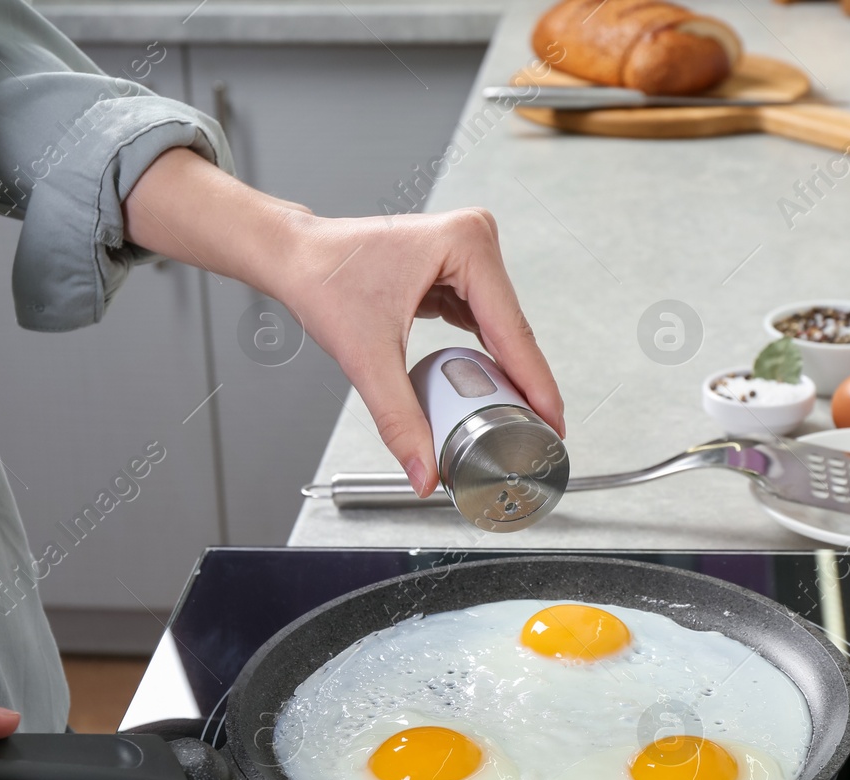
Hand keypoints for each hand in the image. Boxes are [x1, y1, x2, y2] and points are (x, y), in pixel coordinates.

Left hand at [274, 209, 565, 495]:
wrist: (294, 257)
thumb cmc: (323, 279)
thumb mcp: (367, 358)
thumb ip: (399, 419)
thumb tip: (423, 470)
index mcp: (465, 245)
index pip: (512, 331)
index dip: (537, 384)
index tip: (555, 424)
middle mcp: (473, 240)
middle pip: (512, 330)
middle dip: (524, 384)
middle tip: (538, 433)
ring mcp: (466, 253)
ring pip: (500, 328)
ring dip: (506, 371)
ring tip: (517, 415)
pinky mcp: (455, 269)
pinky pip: (482, 321)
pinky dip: (484, 355)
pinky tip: (489, 386)